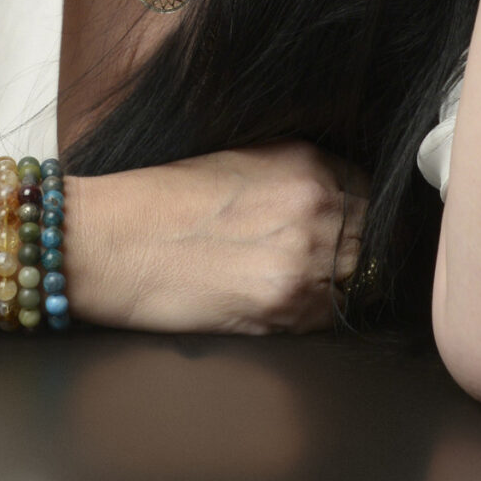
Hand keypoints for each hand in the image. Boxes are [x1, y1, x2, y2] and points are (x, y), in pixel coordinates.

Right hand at [75, 142, 369, 334]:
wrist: (109, 239)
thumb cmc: (161, 201)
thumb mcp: (242, 162)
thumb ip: (298, 180)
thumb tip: (343, 206)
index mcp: (306, 162)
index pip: (371, 194)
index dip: (359, 216)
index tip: (343, 231)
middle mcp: (315, 204)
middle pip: (371, 239)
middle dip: (351, 254)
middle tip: (311, 264)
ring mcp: (305, 256)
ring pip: (356, 281)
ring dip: (334, 288)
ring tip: (285, 283)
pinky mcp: (285, 303)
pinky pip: (328, 318)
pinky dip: (310, 317)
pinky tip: (270, 303)